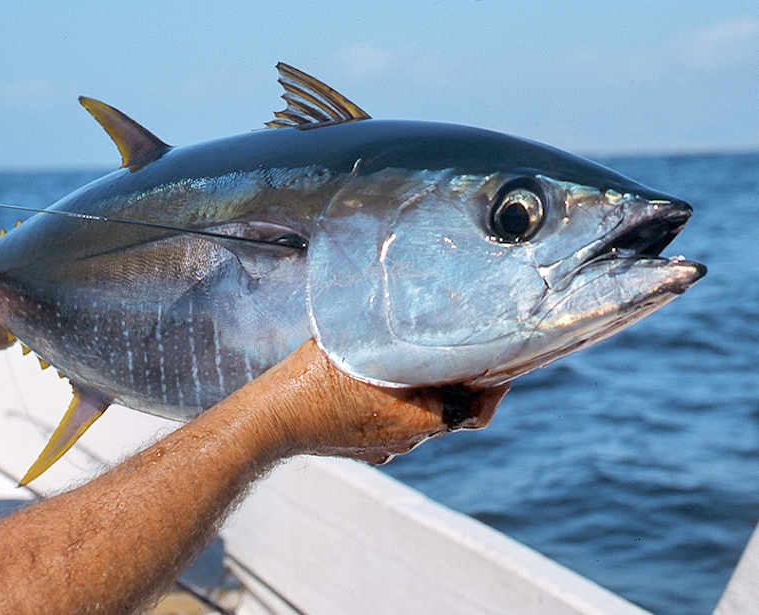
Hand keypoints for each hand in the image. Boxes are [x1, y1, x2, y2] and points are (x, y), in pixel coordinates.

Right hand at [248, 339, 509, 463]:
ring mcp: (387, 448)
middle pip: (449, 412)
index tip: (503, 369)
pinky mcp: (369, 450)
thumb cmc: (316, 381)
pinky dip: (398, 409)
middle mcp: (409, 438)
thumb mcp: (361, 345)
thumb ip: (393, 333)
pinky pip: (395, 428)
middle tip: (457, 354)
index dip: (493, 389)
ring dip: (424, 396)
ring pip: (421, 420)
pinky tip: (379, 388)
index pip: (475, 410)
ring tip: (414, 365)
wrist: (274, 421)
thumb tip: (417, 304)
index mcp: (418, 417)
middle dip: (455, 385)